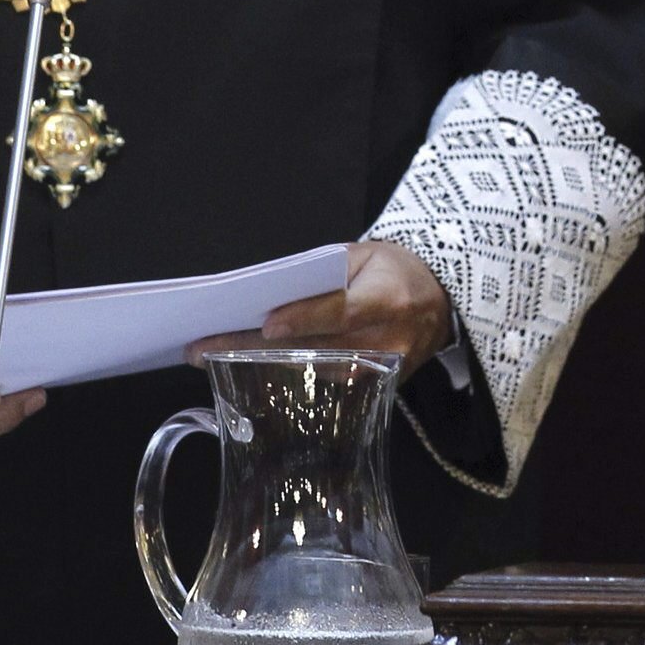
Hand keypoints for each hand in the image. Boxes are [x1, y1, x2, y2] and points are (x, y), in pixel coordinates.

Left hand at [189, 240, 453, 369]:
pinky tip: (244, 364)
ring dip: (258, 364)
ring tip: (210, 355)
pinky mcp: (374, 388)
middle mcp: (388, 342)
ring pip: (312, 371)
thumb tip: (271, 296)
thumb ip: (324, 276)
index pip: (342, 312)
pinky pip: (322, 381)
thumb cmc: (393, 270)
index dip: (304, 319)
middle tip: (203, 348)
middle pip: (315, 348)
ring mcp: (382, 372)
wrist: (441, 301)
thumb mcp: (363, 257)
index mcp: (388, 299)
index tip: (265, 324)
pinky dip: (282, 371)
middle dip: (256, 348)